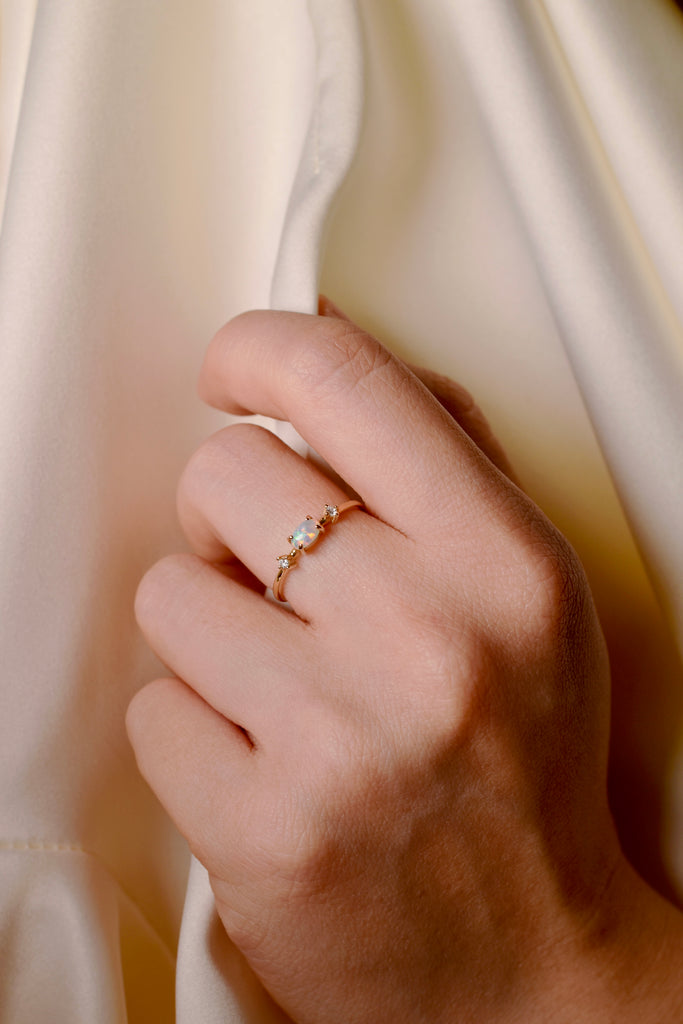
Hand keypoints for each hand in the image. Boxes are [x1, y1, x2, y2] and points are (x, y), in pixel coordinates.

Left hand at [128, 306, 682, 1022]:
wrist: (532, 966)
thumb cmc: (526, 761)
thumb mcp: (527, 588)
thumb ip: (439, 453)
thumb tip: (323, 346)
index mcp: (502, 563)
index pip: (344, 384)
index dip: (260, 350)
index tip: (232, 371)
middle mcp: (426, 640)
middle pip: (222, 477)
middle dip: (226, 515)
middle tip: (272, 572)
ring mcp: (337, 740)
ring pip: (167, 594)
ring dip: (208, 629)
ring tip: (279, 682)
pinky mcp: (262, 833)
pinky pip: (152, 711)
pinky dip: (193, 727)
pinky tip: (263, 760)